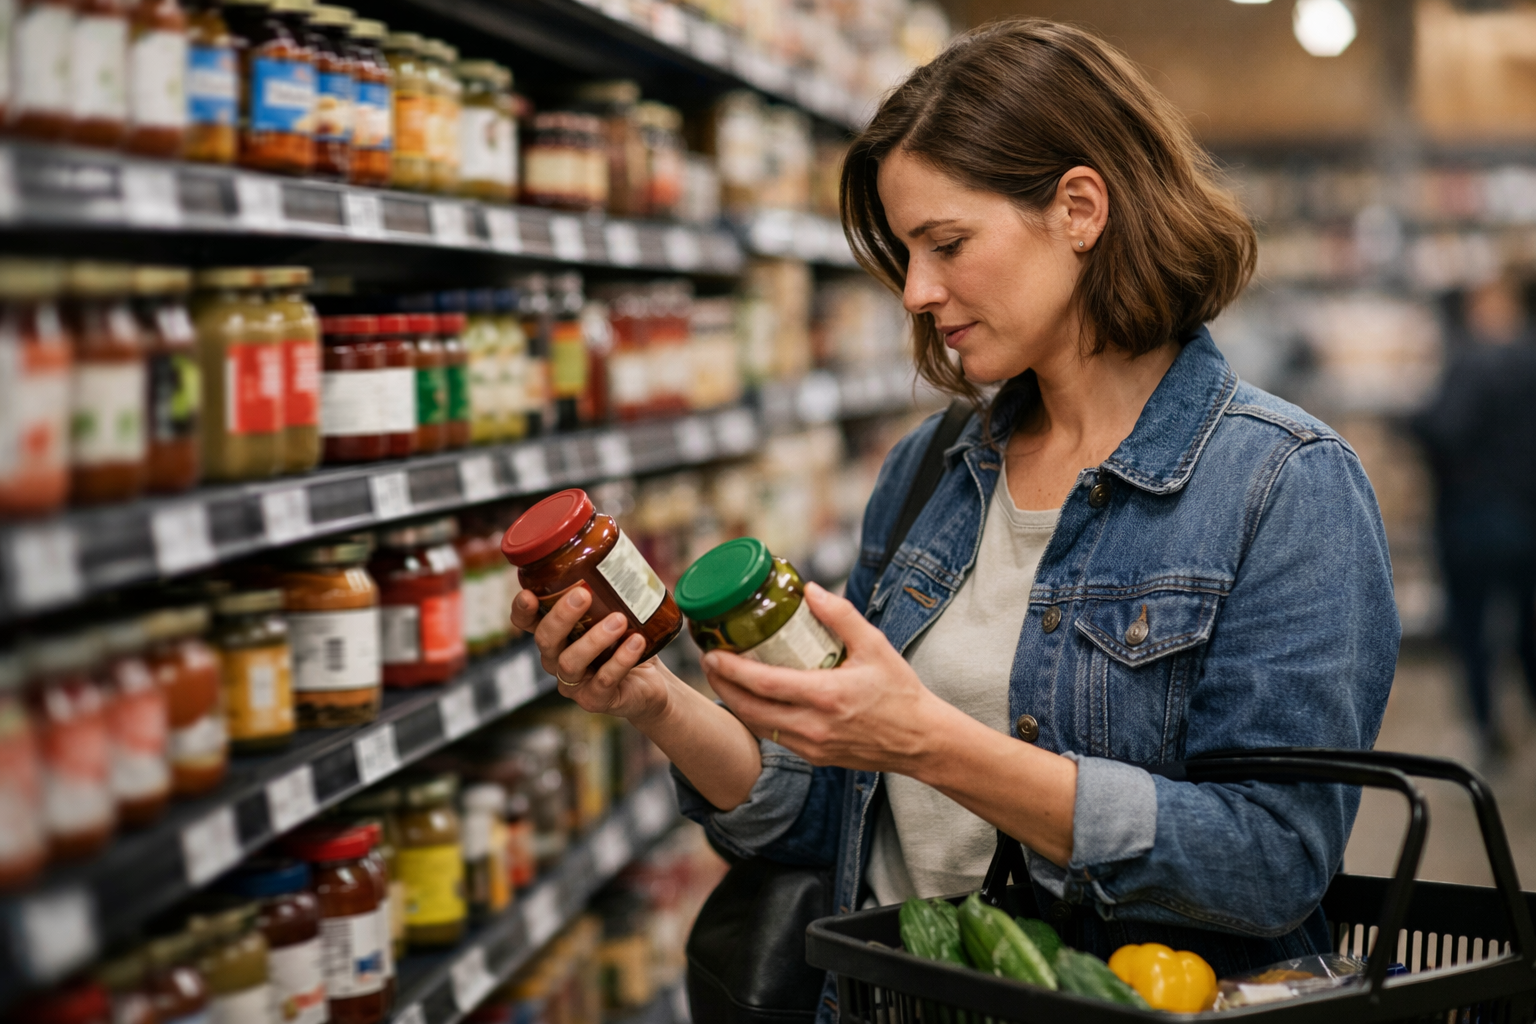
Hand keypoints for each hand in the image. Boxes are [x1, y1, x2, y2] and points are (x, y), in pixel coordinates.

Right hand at [511, 587, 673, 725]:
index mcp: (556, 634)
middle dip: (561, 616)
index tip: (528, 594)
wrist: (651, 684)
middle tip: (583, 594)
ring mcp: (573, 683)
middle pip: (546, 639)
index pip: (527, 623)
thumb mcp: (617, 612)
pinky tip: (637, 642)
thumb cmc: (627, 641)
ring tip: (619, 620)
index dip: (521, 610)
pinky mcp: (595, 700)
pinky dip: (620, 660)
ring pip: (570, 662)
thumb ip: (611, 587)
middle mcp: (556, 658)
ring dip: (594, 639)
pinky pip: (603, 681)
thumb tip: (622, 546)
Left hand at [700, 582, 966, 773]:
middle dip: (722, 685)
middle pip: (750, 708)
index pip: (764, 684)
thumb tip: (809, 590)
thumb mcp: (876, 646)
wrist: (921, 740)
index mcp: (827, 696)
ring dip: (735, 703)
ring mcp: (812, 746)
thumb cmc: (900, 693)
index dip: (732, 669)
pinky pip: (774, 738)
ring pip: (758, 726)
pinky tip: (751, 700)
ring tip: (723, 678)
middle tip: (708, 661)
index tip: (712, 653)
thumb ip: (841, 616)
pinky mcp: (815, 757)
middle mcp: (814, 726)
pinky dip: (756, 718)